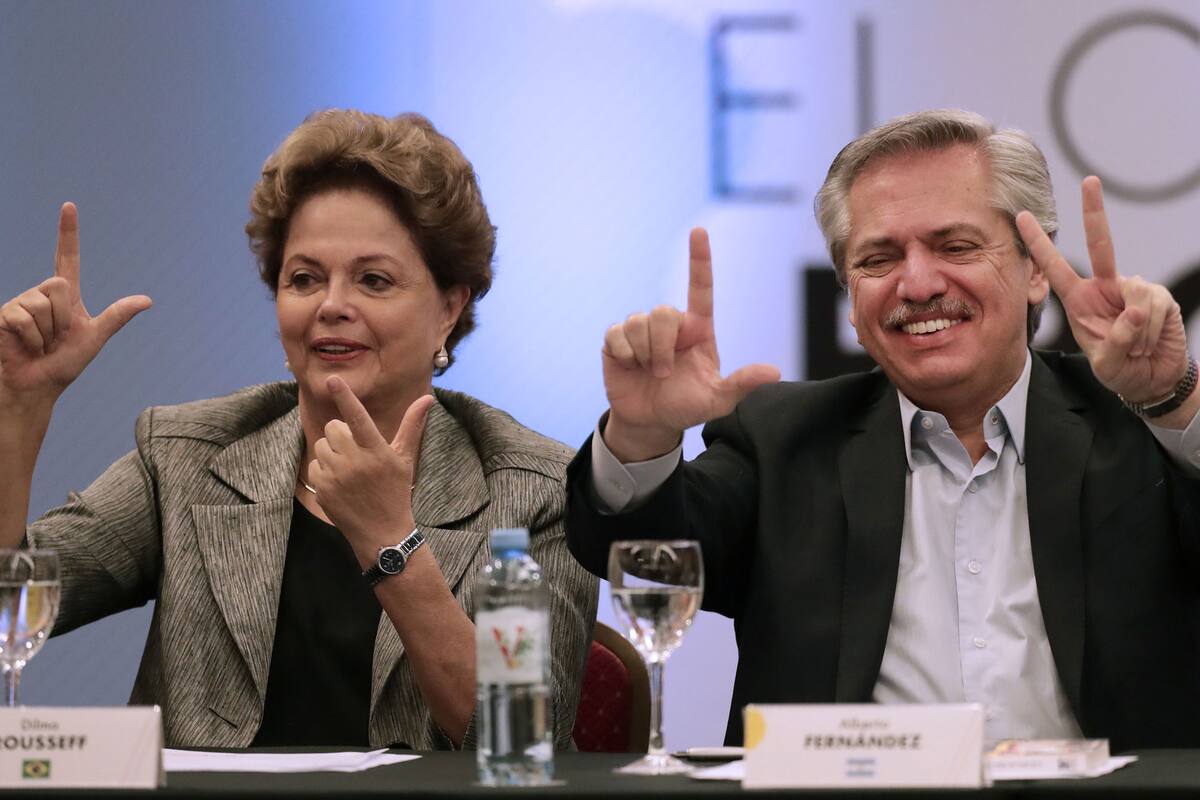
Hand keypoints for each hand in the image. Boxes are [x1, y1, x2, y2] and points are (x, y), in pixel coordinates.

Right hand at [0, 203, 151, 404]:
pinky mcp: (4, 315)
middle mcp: (41, 294)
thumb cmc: (63, 364)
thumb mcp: (94, 338)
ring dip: (47, 332)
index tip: (69, 206)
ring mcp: (20, 303)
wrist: (37, 386)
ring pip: (42, 303)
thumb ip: (116, 317)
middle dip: (63, 318)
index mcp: (65, 296)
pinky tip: (26, 347)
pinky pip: (24, 318)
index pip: (67, 258)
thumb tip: (147, 300)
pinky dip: (32, 339)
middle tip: (56, 339)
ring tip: (40, 345)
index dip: (68, 232)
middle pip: (59, 285)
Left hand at [307, 376, 431, 558]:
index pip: (358, 417)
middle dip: (341, 435)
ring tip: (348, 469)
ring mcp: (336, 476)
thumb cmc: (395, 491)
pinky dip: (324, 470)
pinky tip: (340, 483)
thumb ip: (411, 425)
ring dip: (332, 452)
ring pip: (321, 445)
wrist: (382, 532)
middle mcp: (355, 462)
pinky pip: (315, 465)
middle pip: (333, 427)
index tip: (333, 379)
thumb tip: (427, 398)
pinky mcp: (322, 489)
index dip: (345, 397)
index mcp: (376, 451)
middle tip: (355, 452)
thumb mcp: (405, 458)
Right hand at [601, 227, 778, 460]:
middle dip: (663, 347)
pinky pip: (616, 333)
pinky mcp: (616, 340)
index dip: (699, 259)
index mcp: (697, 329)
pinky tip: (629, 366)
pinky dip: (624, 354)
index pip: (700, 287)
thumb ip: (742, 385)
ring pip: (638, 321)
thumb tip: (774, 373)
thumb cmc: (687, 406)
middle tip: (665, 373)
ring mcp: (642, 331)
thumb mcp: (718, 400)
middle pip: (663, 312)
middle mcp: (670, 325)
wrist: (651, 422)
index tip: (698, 231)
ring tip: (649, 372)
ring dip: (644, 354)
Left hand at [1016, 177, 1187, 402]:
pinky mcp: (1160, 296)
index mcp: (1080, 301)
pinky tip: (1151, 340)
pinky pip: (1153, 307)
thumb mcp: (1106, 365)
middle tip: (1089, 179)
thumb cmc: (1122, 370)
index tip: (1021, 217)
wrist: (1153, 379)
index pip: (1055, 268)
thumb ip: (1115, 343)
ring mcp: (1135, 289)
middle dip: (1094, 211)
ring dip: (1136, 332)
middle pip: (1101, 244)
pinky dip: (1152, 330)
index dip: (1039, 244)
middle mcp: (1106, 288)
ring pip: (1135, 296)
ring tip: (1135, 347)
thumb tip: (1132, 311)